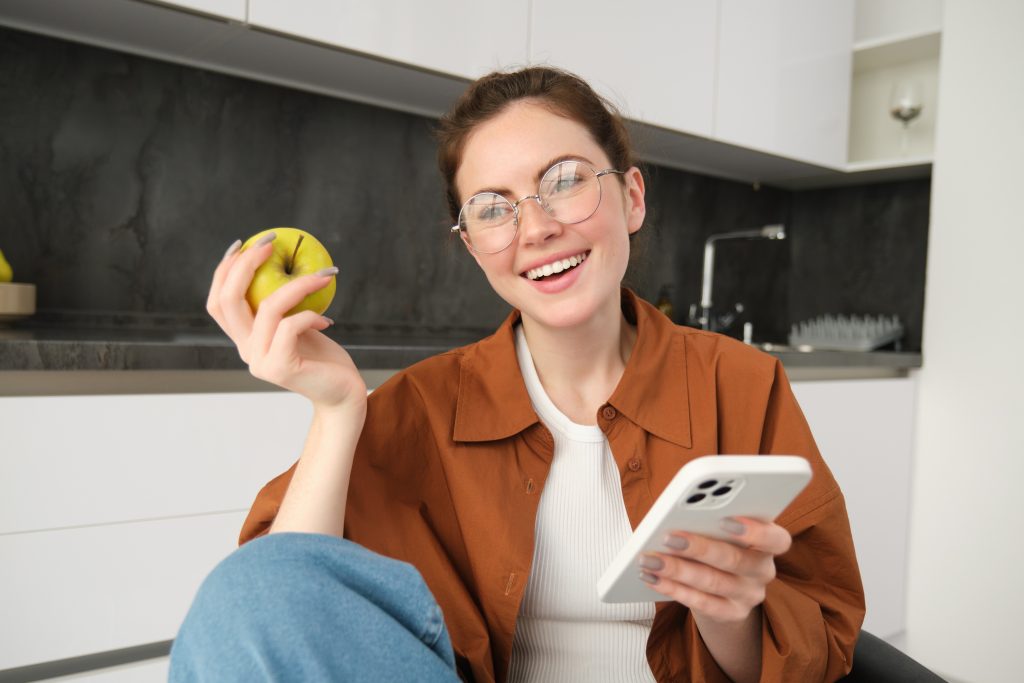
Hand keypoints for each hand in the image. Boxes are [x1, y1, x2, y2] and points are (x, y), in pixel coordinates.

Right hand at [207, 236, 366, 410]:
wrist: (342, 396)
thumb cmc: (324, 359)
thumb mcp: (300, 325)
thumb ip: (283, 306)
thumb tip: (282, 259)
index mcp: (244, 340)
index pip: (218, 302)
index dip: (225, 271)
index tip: (246, 243)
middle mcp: (245, 351)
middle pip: (228, 301)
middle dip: (245, 265)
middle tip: (271, 243)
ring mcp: (260, 362)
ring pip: (267, 308)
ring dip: (298, 284)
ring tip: (324, 276)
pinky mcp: (280, 369)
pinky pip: (290, 326)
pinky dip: (310, 314)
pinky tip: (327, 320)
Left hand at [639, 517, 790, 623]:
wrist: (726, 588)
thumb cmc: (722, 544)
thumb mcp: (725, 531)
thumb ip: (713, 521)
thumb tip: (680, 513)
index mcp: (768, 544)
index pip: (776, 539)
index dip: (756, 531)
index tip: (725, 519)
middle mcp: (762, 571)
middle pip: (734, 560)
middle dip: (699, 548)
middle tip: (669, 538)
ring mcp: (748, 595)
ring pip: (712, 582)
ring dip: (677, 570)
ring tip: (650, 559)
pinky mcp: (731, 613)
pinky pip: (701, 603)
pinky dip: (673, 588)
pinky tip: (653, 577)